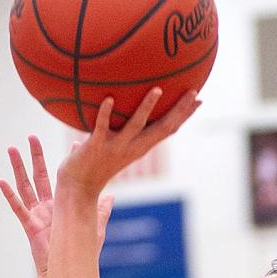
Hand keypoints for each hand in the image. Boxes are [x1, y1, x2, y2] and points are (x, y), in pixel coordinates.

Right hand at [0, 136, 112, 277]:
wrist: (67, 272)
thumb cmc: (80, 254)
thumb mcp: (94, 227)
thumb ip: (101, 210)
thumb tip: (111, 196)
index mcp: (62, 205)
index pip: (63, 178)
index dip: (67, 163)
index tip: (72, 144)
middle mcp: (48, 207)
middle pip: (39, 176)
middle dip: (36, 156)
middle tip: (31, 136)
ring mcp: (37, 215)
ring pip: (25, 186)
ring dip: (18, 168)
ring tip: (11, 149)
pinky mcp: (30, 226)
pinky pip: (17, 208)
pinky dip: (9, 195)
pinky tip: (0, 180)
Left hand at [56, 88, 199, 197]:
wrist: (77, 188)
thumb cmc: (93, 167)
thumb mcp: (114, 148)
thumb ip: (119, 131)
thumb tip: (112, 105)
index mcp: (139, 148)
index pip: (168, 130)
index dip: (184, 116)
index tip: (199, 100)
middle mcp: (132, 148)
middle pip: (162, 128)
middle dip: (179, 110)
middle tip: (192, 92)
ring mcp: (115, 147)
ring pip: (135, 125)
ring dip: (147, 107)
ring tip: (157, 89)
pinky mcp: (96, 146)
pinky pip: (102, 126)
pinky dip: (105, 113)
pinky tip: (109, 98)